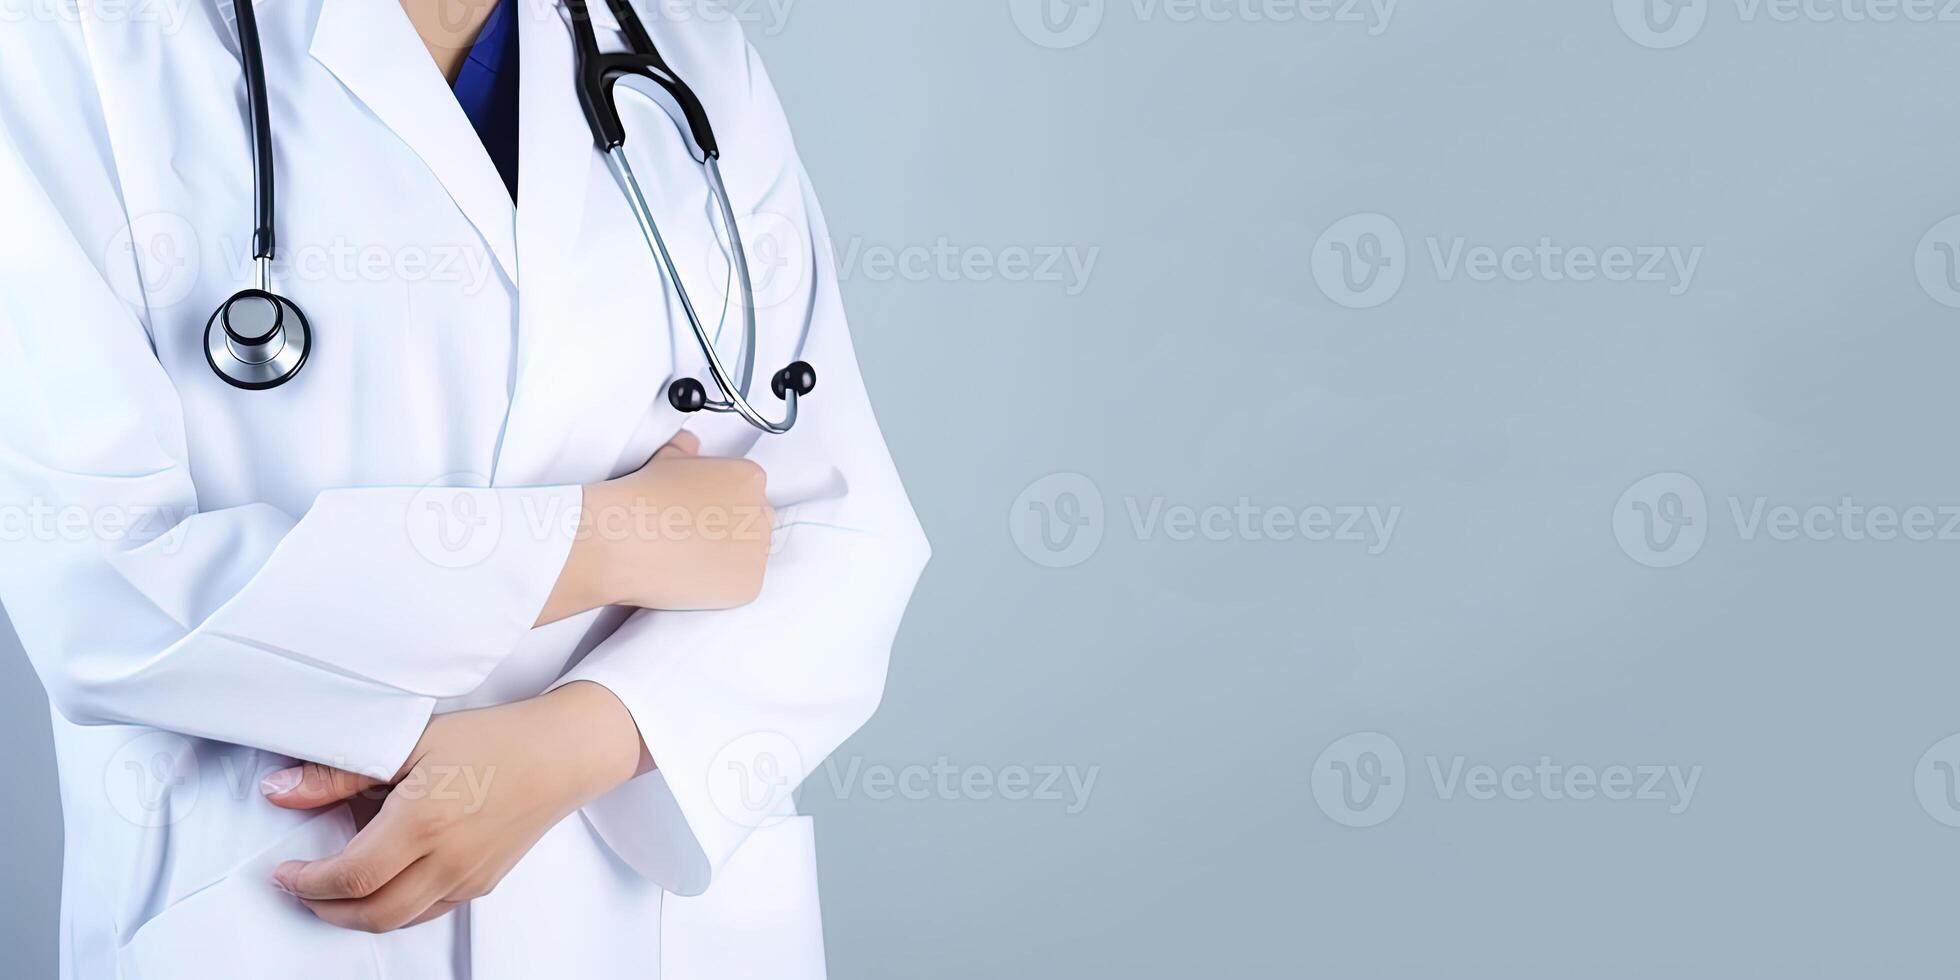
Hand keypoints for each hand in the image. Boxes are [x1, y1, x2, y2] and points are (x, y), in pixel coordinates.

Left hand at [258, 682, 646, 932]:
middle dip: (325, 909)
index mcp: (422, 822)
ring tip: (337, 888)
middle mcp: (447, 859)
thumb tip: (281, 790)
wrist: (560, 754)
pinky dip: (396, 906)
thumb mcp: (410, 741)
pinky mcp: (482, 883)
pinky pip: (428, 910)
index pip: (349, 877)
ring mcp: (467, 877)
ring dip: (358, 914)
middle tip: (303, 887)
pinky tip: (388, 879)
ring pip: (399, 920)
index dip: (307, 883)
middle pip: (370, 914)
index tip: (286, 872)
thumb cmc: (494, 740)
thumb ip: (339, 773)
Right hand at [536, 431, 775, 624]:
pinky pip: (741, 587)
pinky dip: (721, 587)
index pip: (747, 493)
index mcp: (750, 477)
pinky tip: (692, 577)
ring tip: (688, 558)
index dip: (720, 506)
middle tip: (693, 538)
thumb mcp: (666, 459)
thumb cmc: (643, 499)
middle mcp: (762, 512)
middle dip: (728, 531)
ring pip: (748, 557)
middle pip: (753, 523)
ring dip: (726, 559)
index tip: (700, 515)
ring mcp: (758, 551)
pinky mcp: (748, 585)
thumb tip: (688, 444)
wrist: (625, 540)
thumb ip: (686, 449)